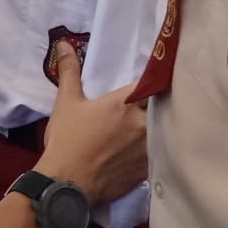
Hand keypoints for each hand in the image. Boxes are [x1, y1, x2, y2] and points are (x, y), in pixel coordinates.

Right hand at [35, 42, 147, 205]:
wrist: (67, 184)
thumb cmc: (67, 139)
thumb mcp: (66, 102)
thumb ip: (69, 71)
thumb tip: (63, 43)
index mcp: (123, 104)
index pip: (151, 84)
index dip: (153, 81)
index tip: (154, 78)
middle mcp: (141, 124)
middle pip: (162, 107)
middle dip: (159, 104)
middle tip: (157, 102)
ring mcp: (147, 148)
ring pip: (164, 131)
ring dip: (161, 126)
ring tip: (158, 123)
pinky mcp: (147, 169)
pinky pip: (160, 153)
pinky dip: (157, 148)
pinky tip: (150, 149)